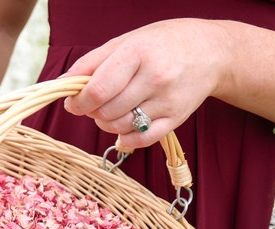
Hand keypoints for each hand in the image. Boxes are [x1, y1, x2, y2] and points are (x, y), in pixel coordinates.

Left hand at [63, 18, 228, 147]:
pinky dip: (125, 138)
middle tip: (97, 103)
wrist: (211, 52)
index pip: (97, 90)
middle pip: (106, 112)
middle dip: (92, 112)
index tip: (73, 103)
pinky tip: (124, 127)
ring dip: (107, 124)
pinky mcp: (176, 119)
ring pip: (120, 127)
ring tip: (112, 110)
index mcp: (138, 53)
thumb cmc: (161, 44)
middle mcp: (155, 78)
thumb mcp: (125, 41)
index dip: (78, 102)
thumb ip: (91, 63)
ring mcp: (167, 101)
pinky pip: (140, 141)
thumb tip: (62, 85)